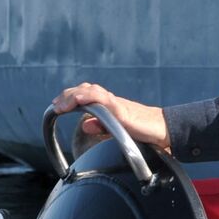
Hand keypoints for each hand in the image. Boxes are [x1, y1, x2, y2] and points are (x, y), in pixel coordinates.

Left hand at [51, 82, 170, 151]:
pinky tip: (79, 99)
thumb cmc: (142, 129)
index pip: (86, 94)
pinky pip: (104, 100)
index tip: (57, 106)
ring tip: (62, 104)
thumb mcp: (116, 129)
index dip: (70, 97)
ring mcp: (116, 104)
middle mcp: (111, 101)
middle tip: (56, 106)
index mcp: (108, 105)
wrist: (162, 129)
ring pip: (92, 91)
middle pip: (85, 90)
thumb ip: (101, 126)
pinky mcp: (123, 110)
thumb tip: (84, 124)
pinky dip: (90, 97)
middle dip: (68, 96)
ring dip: (74, 96)